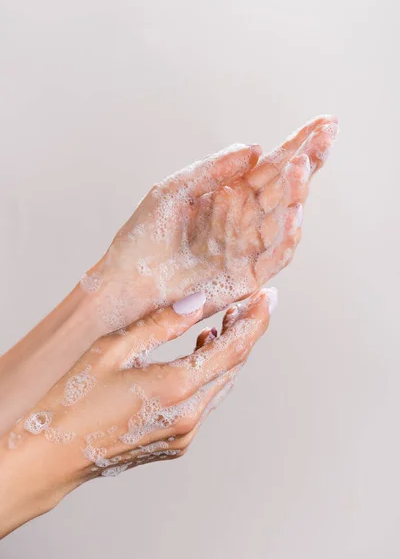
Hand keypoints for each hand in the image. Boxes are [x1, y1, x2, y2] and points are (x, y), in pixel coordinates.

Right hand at [0, 287, 275, 535]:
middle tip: (249, 305)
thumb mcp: (114, 348)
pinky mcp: (177, 442)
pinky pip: (206, 402)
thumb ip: (161, 324)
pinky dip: (209, 375)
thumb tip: (199, 303)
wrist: (54, 453)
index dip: (255, 320)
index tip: (267, 298)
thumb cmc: (75, 399)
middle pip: (234, 366)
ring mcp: (185, 433)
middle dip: (245, 333)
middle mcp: (190, 415)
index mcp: (177, 387)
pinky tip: (198, 355)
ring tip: (221, 325)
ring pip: (222, 384)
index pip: (234, 347)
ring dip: (227, 354)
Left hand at [82, 115, 336, 332]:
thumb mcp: (174, 191)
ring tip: (300, 168)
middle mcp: (243, 221)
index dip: (296, 147)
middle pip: (283, 190)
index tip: (322, 124)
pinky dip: (285, 238)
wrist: (125, 284)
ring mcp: (246, 250)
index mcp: (228, 197)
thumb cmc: (143, 239)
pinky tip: (293, 214)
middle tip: (324, 137)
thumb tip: (256, 148)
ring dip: (295, 195)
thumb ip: (213, 170)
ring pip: (282, 220)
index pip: (269, 169)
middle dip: (306, 163)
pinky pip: (273, 257)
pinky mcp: (244, 278)